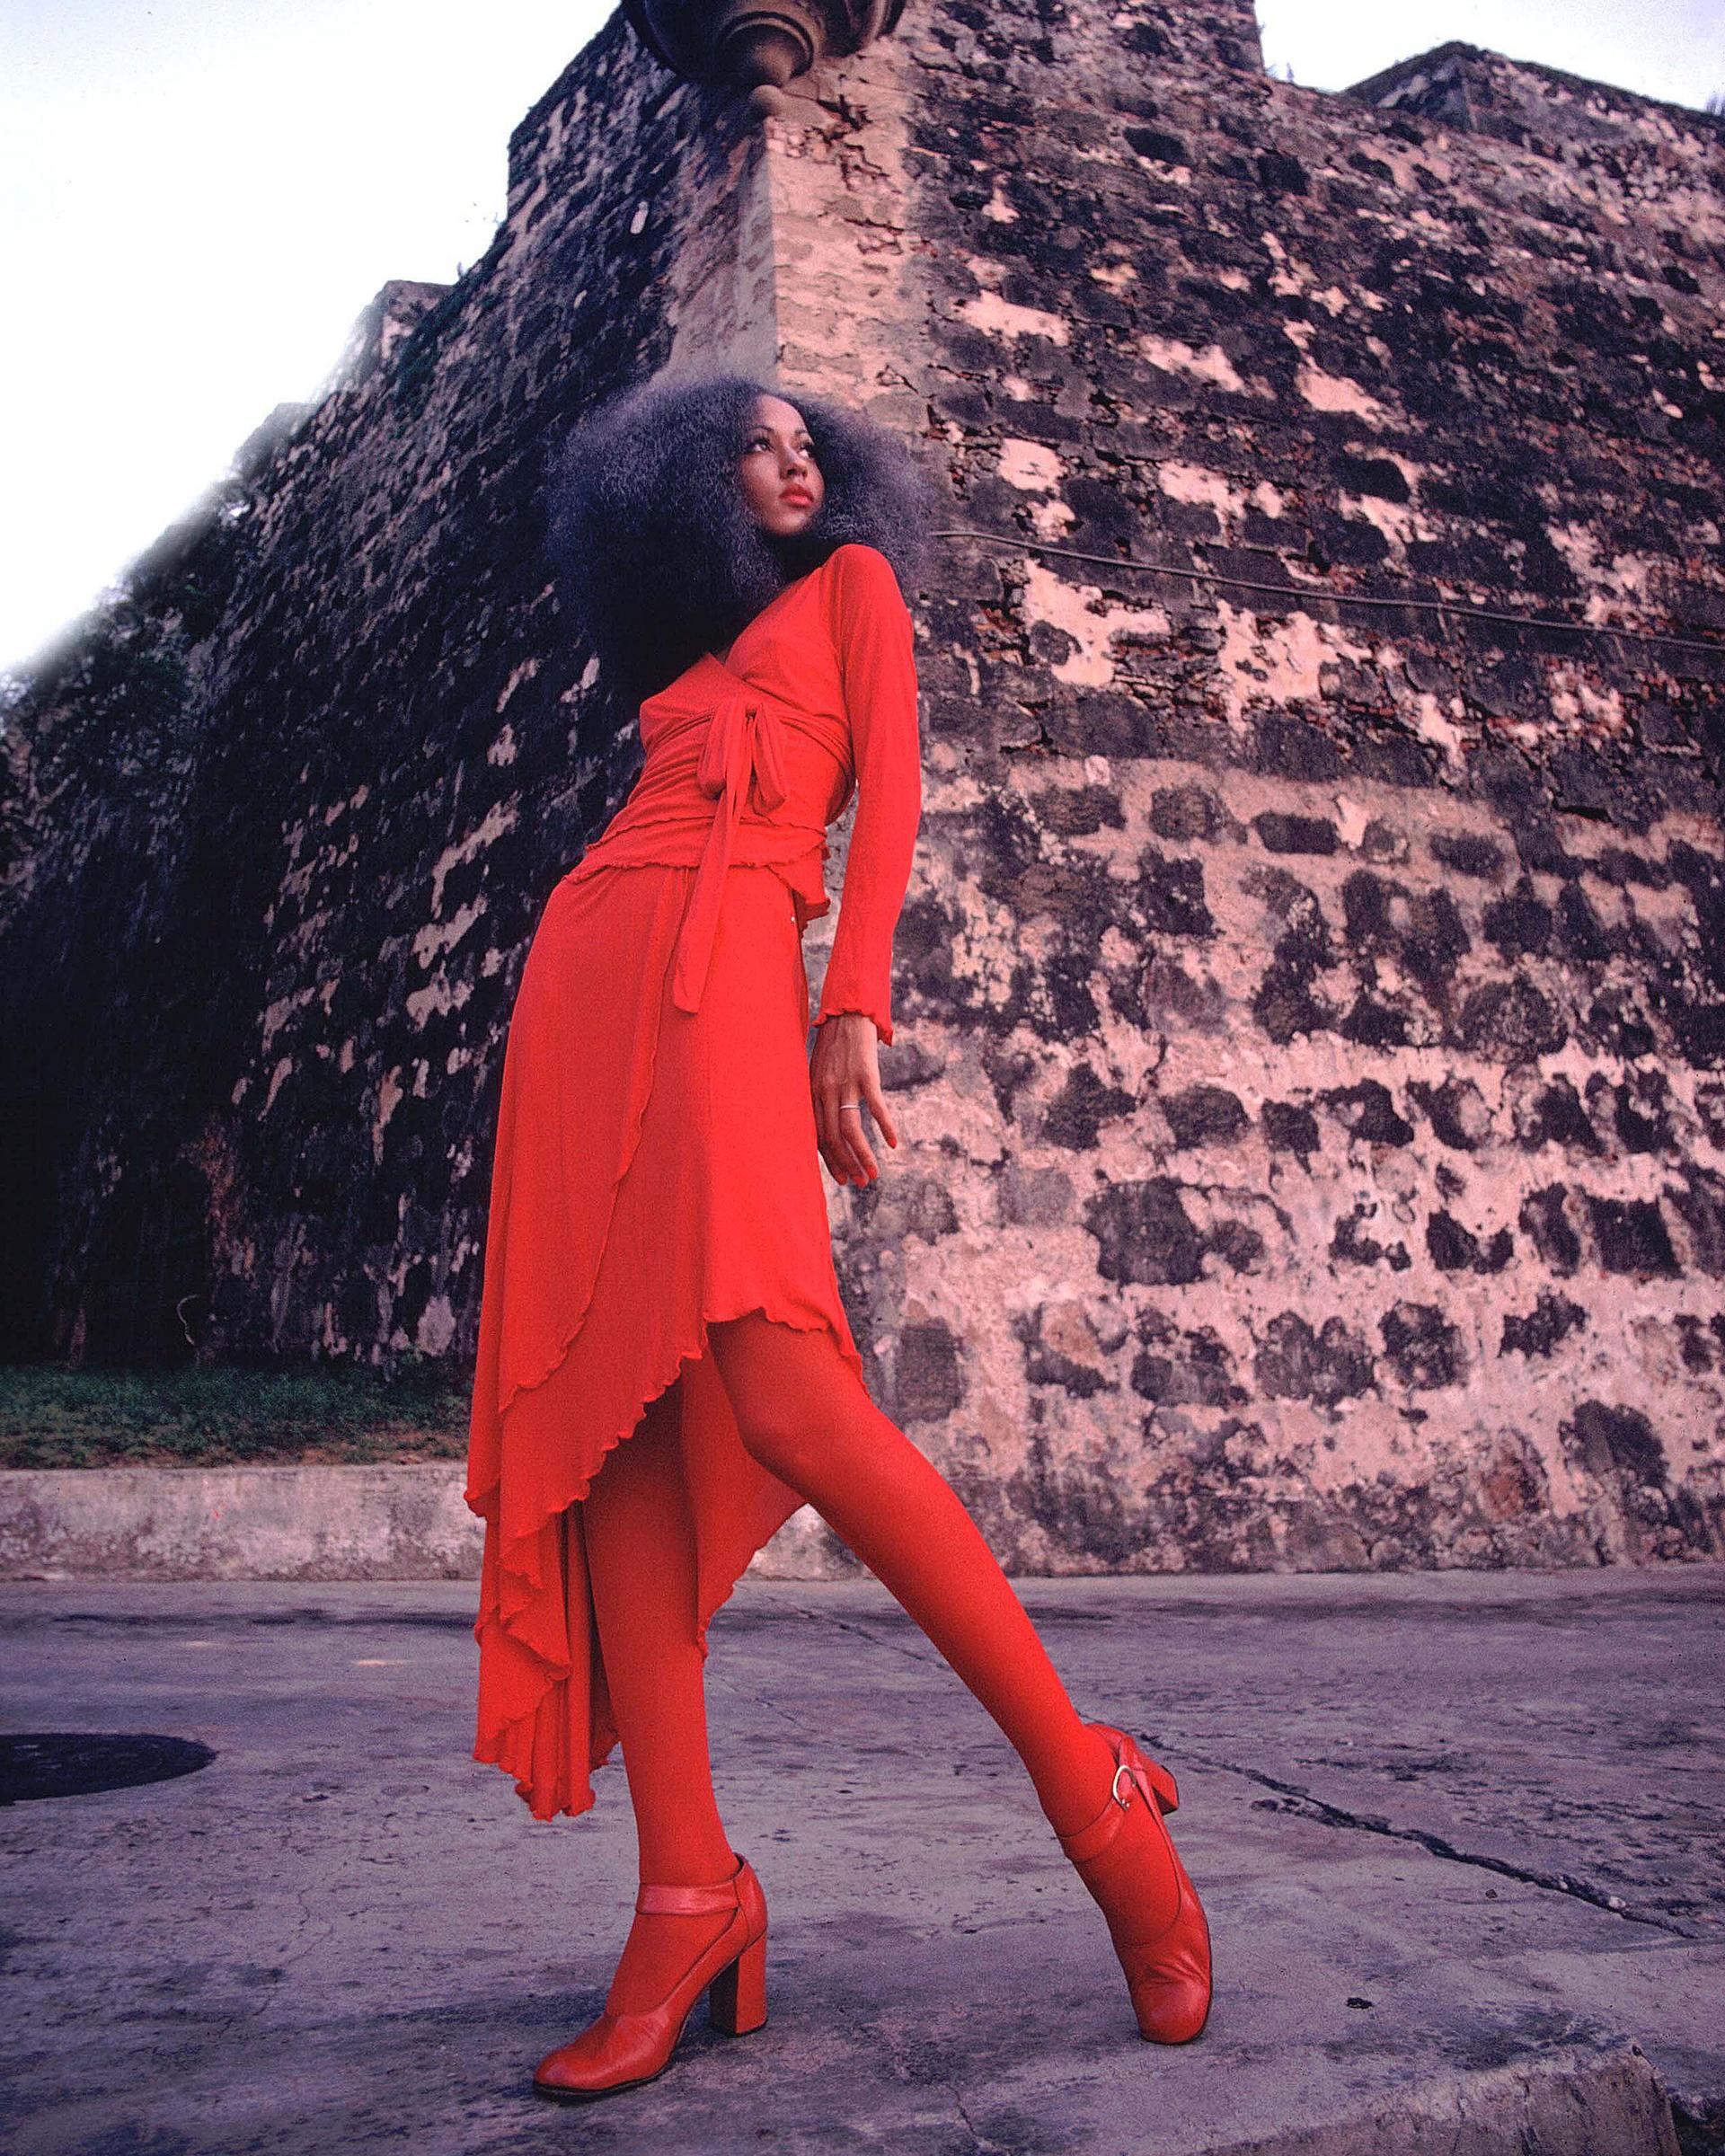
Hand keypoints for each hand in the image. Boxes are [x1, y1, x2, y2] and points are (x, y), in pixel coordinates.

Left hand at [810, 1012, 898, 1185]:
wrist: (847, 1013)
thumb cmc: (833, 1044)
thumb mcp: (817, 1071)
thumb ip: (820, 1096)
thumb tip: (825, 1123)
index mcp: (812, 1094)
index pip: (818, 1136)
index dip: (830, 1160)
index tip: (842, 1178)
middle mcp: (825, 1091)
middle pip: (833, 1138)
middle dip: (846, 1165)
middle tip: (859, 1183)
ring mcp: (845, 1083)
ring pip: (851, 1130)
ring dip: (862, 1156)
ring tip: (873, 1174)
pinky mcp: (865, 1074)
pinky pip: (875, 1107)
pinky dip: (885, 1127)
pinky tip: (893, 1143)